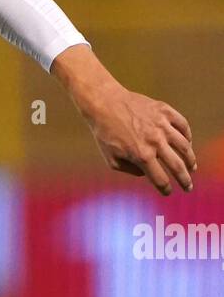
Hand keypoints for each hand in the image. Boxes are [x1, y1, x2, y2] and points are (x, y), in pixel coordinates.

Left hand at [52, 45, 195, 195]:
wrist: (105, 104)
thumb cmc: (106, 135)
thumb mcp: (112, 160)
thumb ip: (131, 171)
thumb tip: (147, 173)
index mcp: (142, 155)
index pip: (160, 179)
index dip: (165, 189)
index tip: (168, 192)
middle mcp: (155, 141)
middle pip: (177, 166)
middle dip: (185, 180)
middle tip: (188, 187)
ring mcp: (162, 125)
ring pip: (184, 146)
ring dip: (190, 159)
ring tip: (192, 167)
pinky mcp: (165, 111)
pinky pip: (182, 125)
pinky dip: (187, 136)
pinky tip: (187, 143)